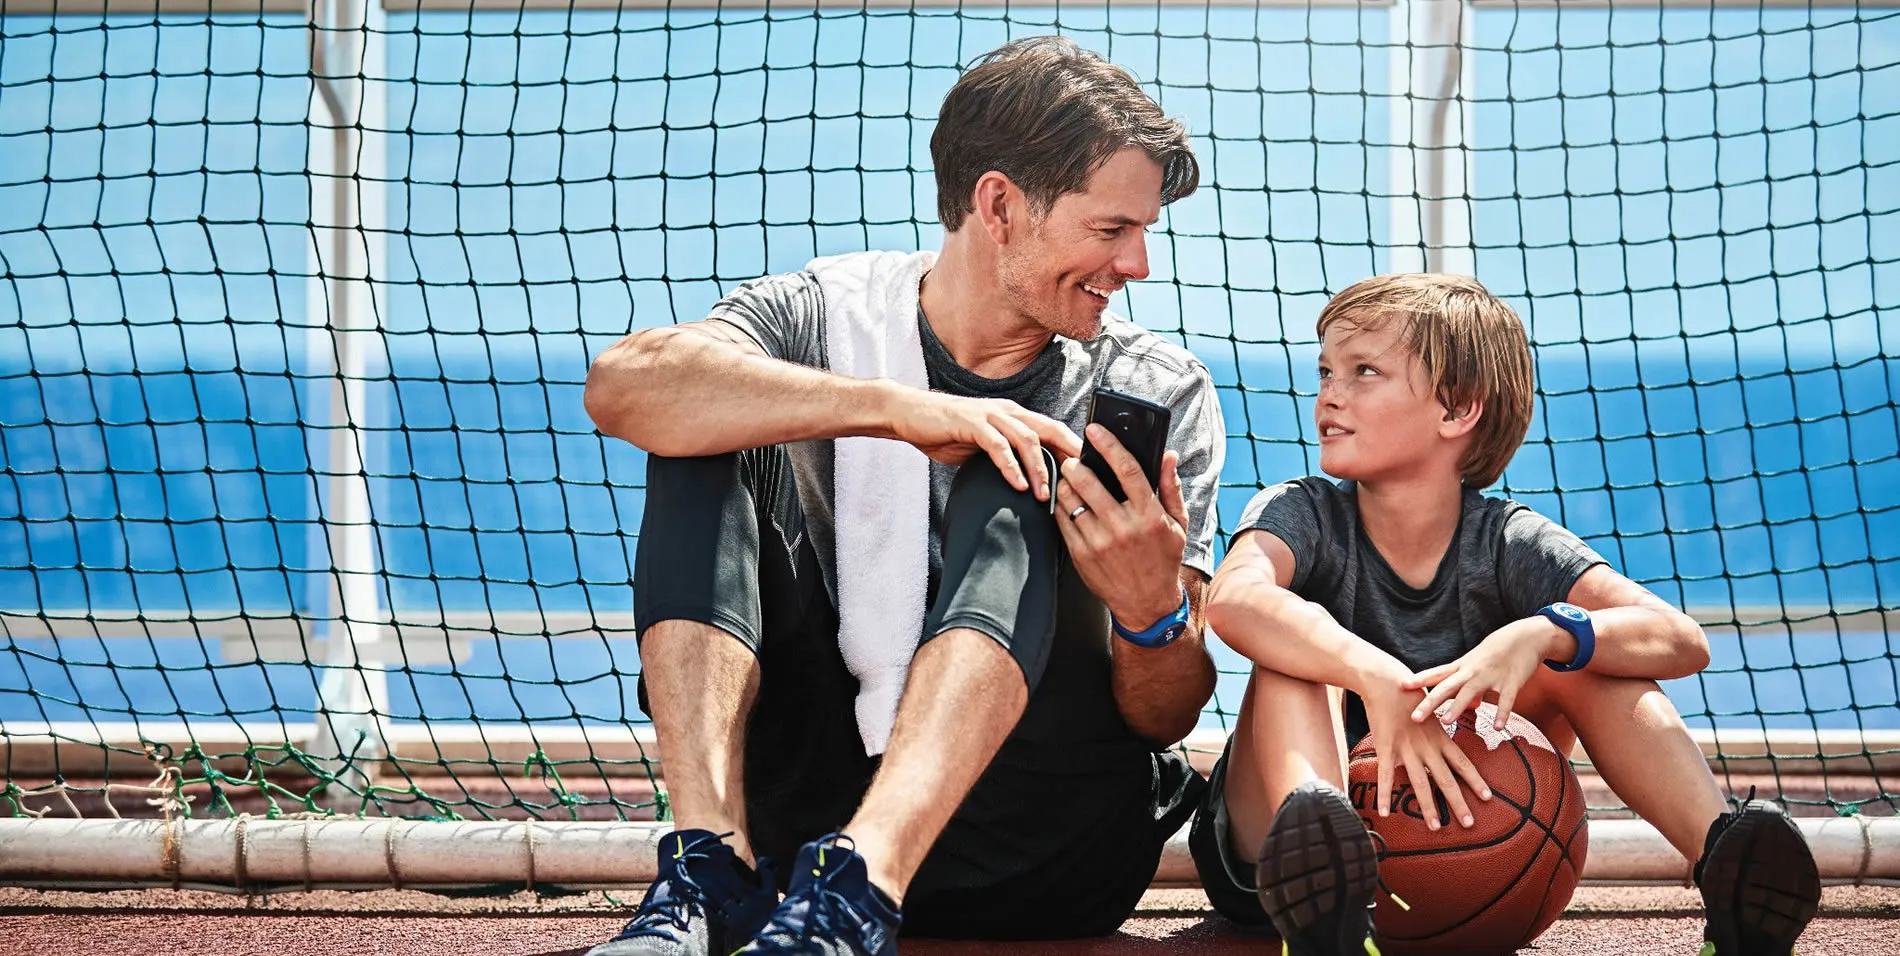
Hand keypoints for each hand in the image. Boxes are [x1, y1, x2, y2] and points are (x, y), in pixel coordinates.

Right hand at [886, 391, 1082, 501]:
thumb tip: (1027, 480)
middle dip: (1070, 456)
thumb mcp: (982, 445)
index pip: (1053, 431)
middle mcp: (1008, 411)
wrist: (909, 414)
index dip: (1073, 450)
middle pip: (1050, 430)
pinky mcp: (972, 423)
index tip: (1089, 474)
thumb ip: (1005, 456)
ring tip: (1045, 495)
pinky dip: (1010, 467)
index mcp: (1014, 416)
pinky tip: (1018, 485)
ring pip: (1027, 439)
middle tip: (1085, 483)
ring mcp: (990, 415)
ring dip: (1039, 468)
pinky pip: (997, 446)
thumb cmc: (946, 431)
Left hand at [1054, 423, 1187, 629]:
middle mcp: (1124, 527)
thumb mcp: (1178, 524)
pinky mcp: (1081, 555)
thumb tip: (1168, 455)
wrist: (1146, 604)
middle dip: (1076, 463)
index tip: (1094, 429)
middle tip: (1074, 459)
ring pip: (1070, 499)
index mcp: (1150, 515)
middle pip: (1089, 482)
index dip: (1108, 444)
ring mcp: (1100, 542)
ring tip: (1069, 480)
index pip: (1127, 469)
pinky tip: (1066, 502)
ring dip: (1065, 483)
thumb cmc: (1163, 559)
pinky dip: (1060, 506)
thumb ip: (1171, 487)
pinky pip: (1061, 520)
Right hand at [1360, 677, 1491, 830]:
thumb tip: (1446, 732)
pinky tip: (1385, 812)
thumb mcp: (1432, 709)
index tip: (1487, 797)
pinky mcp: (1387, 748)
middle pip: (1446, 779)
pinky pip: (1386, 776)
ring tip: (1436, 827)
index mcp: (1440, 737)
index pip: (1462, 763)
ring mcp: (1407, 749)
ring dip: (1428, 806)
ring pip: (1420, 783)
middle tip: (1469, 823)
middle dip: (1458, 802)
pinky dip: (1385, 795)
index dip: (1475, 781)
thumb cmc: (1409, 693)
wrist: (1387, 682)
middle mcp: (1428, 746)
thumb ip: (1439, 725)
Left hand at [1401, 617, 1555, 729]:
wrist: (1527, 636)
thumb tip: (1468, 706)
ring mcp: (1491, 676)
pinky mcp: (1511, 682)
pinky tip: (1497, 727)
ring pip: (1470, 692)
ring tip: (1446, 721)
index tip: (1401, 686)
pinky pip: (1506, 700)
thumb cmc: (1500, 650)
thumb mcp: (1479, 664)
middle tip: (1414, 717)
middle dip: (1430, 702)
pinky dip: (1501, 714)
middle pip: (1447, 687)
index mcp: (1463, 666)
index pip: (1437, 673)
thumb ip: (1470, 685)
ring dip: (1457, 707)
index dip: (1419, 680)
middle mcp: (1473, 671)